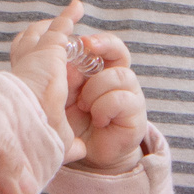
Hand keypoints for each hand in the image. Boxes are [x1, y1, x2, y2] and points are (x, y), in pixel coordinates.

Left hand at [11, 3, 146, 172]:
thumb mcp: (59, 92)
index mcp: (94, 70)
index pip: (101, 44)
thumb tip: (58, 47)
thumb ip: (57, 69)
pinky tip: (97, 119)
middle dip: (104, 45)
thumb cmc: (70, 121)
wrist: (88, 154)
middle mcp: (113, 78)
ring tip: (83, 106)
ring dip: (96, 90)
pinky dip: (104, 108)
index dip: (94, 40)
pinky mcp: (135, 113)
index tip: (81, 39)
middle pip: (119, 50)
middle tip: (89, 46)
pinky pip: (121, 99)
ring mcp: (127, 94)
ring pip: (119, 75)